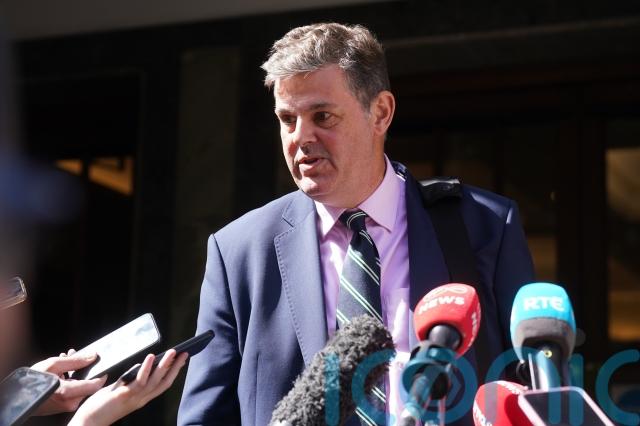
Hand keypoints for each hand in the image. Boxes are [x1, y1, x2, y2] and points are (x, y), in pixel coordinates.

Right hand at [31, 350, 106, 414]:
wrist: (17, 396)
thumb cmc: (31, 381)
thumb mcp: (53, 365)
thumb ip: (76, 360)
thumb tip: (92, 356)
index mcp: (67, 392)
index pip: (95, 385)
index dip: (101, 374)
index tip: (104, 365)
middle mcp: (68, 402)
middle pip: (87, 384)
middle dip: (83, 368)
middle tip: (76, 355)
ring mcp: (66, 406)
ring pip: (79, 387)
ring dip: (75, 372)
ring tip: (65, 359)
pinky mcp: (62, 406)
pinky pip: (72, 392)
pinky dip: (70, 380)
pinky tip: (62, 371)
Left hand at [68, 349, 187, 425]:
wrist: (88, 422)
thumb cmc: (101, 407)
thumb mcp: (120, 391)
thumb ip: (130, 381)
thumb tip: (139, 367)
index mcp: (142, 398)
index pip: (163, 385)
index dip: (174, 373)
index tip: (181, 361)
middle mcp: (142, 399)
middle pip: (164, 382)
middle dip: (175, 368)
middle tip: (184, 354)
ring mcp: (134, 397)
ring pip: (155, 380)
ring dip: (165, 365)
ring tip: (172, 352)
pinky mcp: (124, 395)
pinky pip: (139, 381)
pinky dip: (146, 368)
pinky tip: (150, 357)